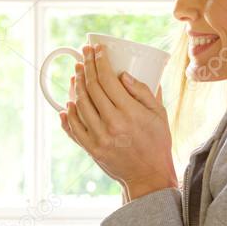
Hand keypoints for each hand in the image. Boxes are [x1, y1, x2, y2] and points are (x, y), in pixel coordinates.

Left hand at [60, 43, 177, 192]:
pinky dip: (67, 114)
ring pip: (80, 105)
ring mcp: (99, 137)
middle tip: (84, 55)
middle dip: (86, 67)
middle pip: (92, 88)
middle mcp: (112, 123)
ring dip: (76, 86)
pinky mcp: (91, 149)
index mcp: (130, 112)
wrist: (149, 175)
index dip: (100, 61)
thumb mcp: (159, 114)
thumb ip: (143, 92)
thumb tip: (124, 74)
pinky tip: (67, 102)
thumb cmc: (157, 142)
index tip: (97, 50)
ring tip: (77, 73)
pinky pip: (73, 128)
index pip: (108, 79)